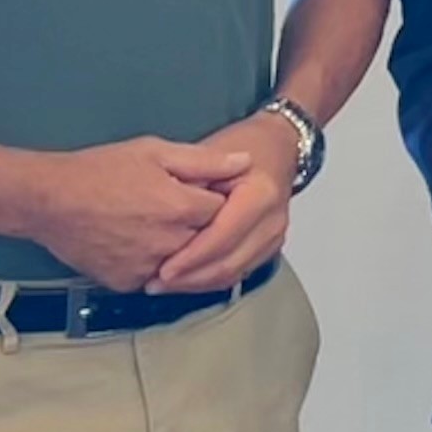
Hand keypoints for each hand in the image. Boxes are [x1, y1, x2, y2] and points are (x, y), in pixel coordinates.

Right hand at [20, 136, 250, 290]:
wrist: (47, 200)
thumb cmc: (98, 171)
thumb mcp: (153, 152)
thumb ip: (204, 160)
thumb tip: (245, 162)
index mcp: (182, 208)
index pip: (226, 212)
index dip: (217, 200)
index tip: (206, 192)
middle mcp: (171, 243)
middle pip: (208, 241)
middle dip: (203, 226)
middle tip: (176, 209)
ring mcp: (149, 267)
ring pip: (185, 264)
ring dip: (182, 249)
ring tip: (158, 224)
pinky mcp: (128, 283)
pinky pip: (156, 278)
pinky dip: (157, 265)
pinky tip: (141, 243)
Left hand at [146, 112, 299, 292]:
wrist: (275, 147)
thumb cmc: (241, 146)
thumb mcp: (209, 152)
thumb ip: (190, 183)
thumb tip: (165, 216)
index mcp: (260, 195)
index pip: (222, 236)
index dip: (191, 257)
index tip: (162, 269)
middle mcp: (273, 220)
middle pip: (230, 262)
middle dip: (191, 278)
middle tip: (156, 283)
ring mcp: (275, 236)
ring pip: (234, 273)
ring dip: (198, 284)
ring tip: (165, 286)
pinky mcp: (270, 248)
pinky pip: (239, 273)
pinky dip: (210, 281)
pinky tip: (185, 280)